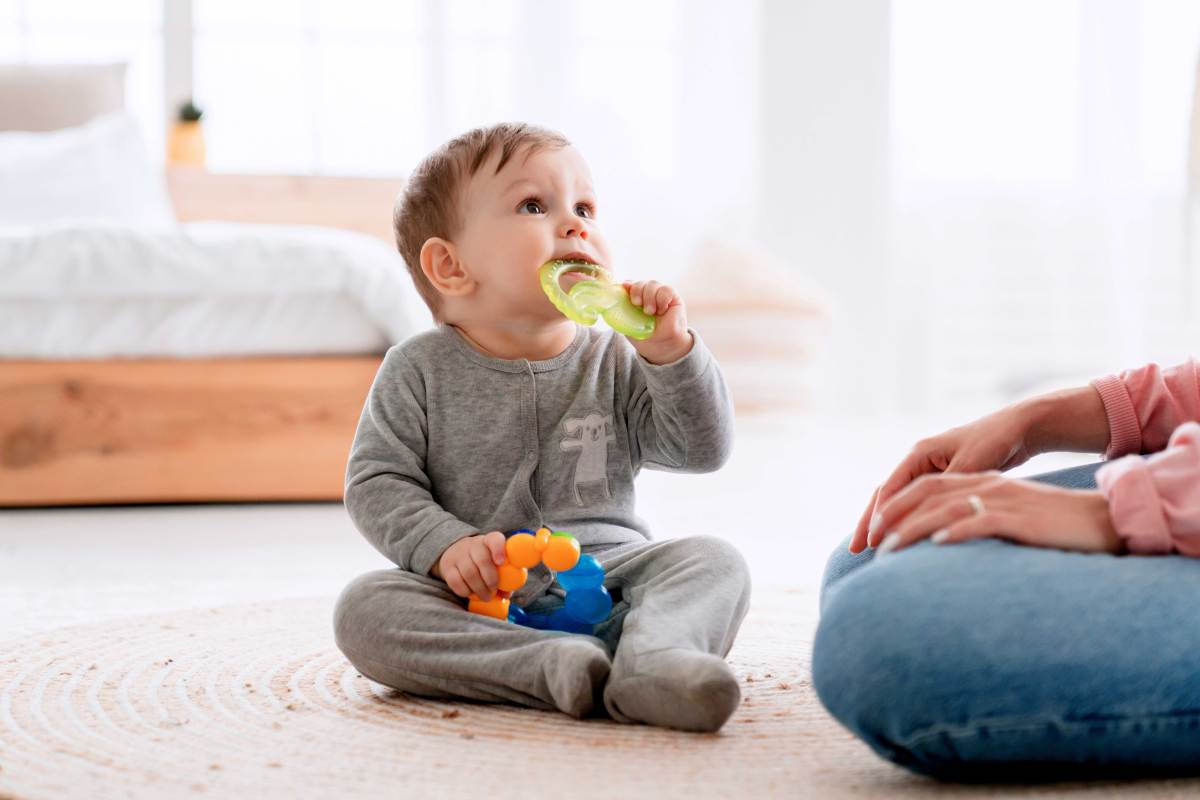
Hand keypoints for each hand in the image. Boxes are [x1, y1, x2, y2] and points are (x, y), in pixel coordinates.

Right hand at [431, 532, 506, 599]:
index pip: (495, 539)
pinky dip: (465, 591)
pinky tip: (471, 594)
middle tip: (494, 592)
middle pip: (482, 560)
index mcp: (489, 541)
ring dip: (479, 589)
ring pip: (469, 573)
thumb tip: (506, 593)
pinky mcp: (447, 566)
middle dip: (491, 580)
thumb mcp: (495, 562)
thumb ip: (504, 576)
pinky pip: (456, 582)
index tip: (501, 562)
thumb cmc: (483, 561)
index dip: (499, 550)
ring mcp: (458, 554)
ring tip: (485, 596)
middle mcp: (473, 544)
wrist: (456, 552)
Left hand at [623, 279, 691, 364]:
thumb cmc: (647, 337)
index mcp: (636, 300)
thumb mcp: (630, 326)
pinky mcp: (673, 297)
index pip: (630, 285)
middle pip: (640, 283)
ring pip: (652, 284)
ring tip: (650, 312)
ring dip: (649, 297)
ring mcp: (660, 295)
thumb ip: (623, 313)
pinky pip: (666, 290)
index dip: (627, 285)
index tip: (625, 287)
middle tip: (637, 304)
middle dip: (636, 291)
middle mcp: (648, 295)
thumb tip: (615, 302)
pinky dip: (661, 299)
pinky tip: (662, 310)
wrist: (664, 347)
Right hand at [851, 404, 1035, 552]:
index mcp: (919, 453)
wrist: (1018, 428)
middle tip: (853, 549)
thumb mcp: (970, 464)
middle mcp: (918, 461)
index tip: (871, 541)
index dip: (879, 516)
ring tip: (868, 548)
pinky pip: (915, 503)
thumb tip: (928, 514)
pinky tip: (901, 537)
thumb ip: (947, 489)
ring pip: (898, 500)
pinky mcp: (941, 479)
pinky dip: (905, 520)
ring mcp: (928, 470)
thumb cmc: (995, 441)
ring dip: (884, 523)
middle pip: (885, 494)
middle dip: (869, 522)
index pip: (889, 488)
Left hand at [869, 471, 1121, 555]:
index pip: (926, 487)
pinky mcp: (1021, 517)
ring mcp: (1003, 499)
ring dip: (913, 528)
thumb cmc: (1056, 526)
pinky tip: (938, 544)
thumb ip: (978, 523)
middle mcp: (987, 485)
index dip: (895, 506)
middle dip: (892, 516)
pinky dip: (957, 530)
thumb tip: (945, 546)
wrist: (1104, 519)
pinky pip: (982, 520)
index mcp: (982, 482)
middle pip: (926, 493)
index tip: (870, 532)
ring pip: (945, 508)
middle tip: (867, 542)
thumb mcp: (1010, 518)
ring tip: (889, 550)